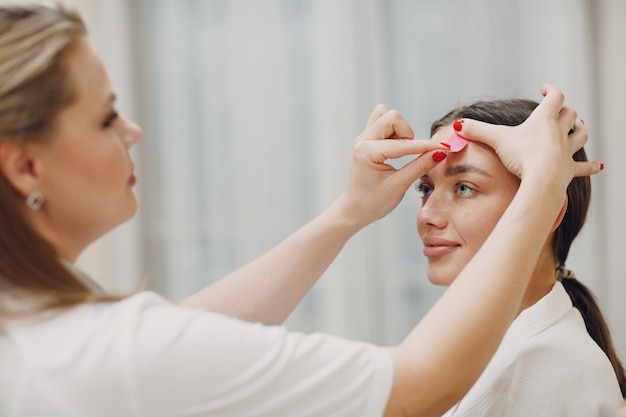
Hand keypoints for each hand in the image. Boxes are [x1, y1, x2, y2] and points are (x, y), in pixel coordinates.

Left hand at [338, 104, 447, 226]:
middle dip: (407, 133)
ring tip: (400, 151)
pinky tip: (395, 149)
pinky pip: (382, 122)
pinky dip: (394, 131)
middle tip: (409, 153)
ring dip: (399, 130)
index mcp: (367, 152)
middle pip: (393, 117)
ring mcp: (363, 138)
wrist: (354, 209)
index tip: (444, 147)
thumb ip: (420, 167)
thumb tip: (440, 153)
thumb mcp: (399, 185)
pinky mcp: (367, 139)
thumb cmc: (372, 202)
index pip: (403, 143)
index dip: (426, 146)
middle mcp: (362, 140)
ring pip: (386, 115)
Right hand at [454, 85, 602, 190]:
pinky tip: (600, 166)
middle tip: (560, 108)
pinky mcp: (569, 169)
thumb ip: (476, 131)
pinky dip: (591, 166)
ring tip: (579, 125)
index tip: (544, 89)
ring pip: (580, 134)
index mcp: (544, 120)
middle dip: (565, 109)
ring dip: (580, 128)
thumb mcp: (496, 139)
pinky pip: (583, 166)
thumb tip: (456, 125)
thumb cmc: (521, 156)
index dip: (551, 90)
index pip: (554, 97)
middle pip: (570, 114)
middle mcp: (559, 132)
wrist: (541, 179)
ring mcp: (566, 151)